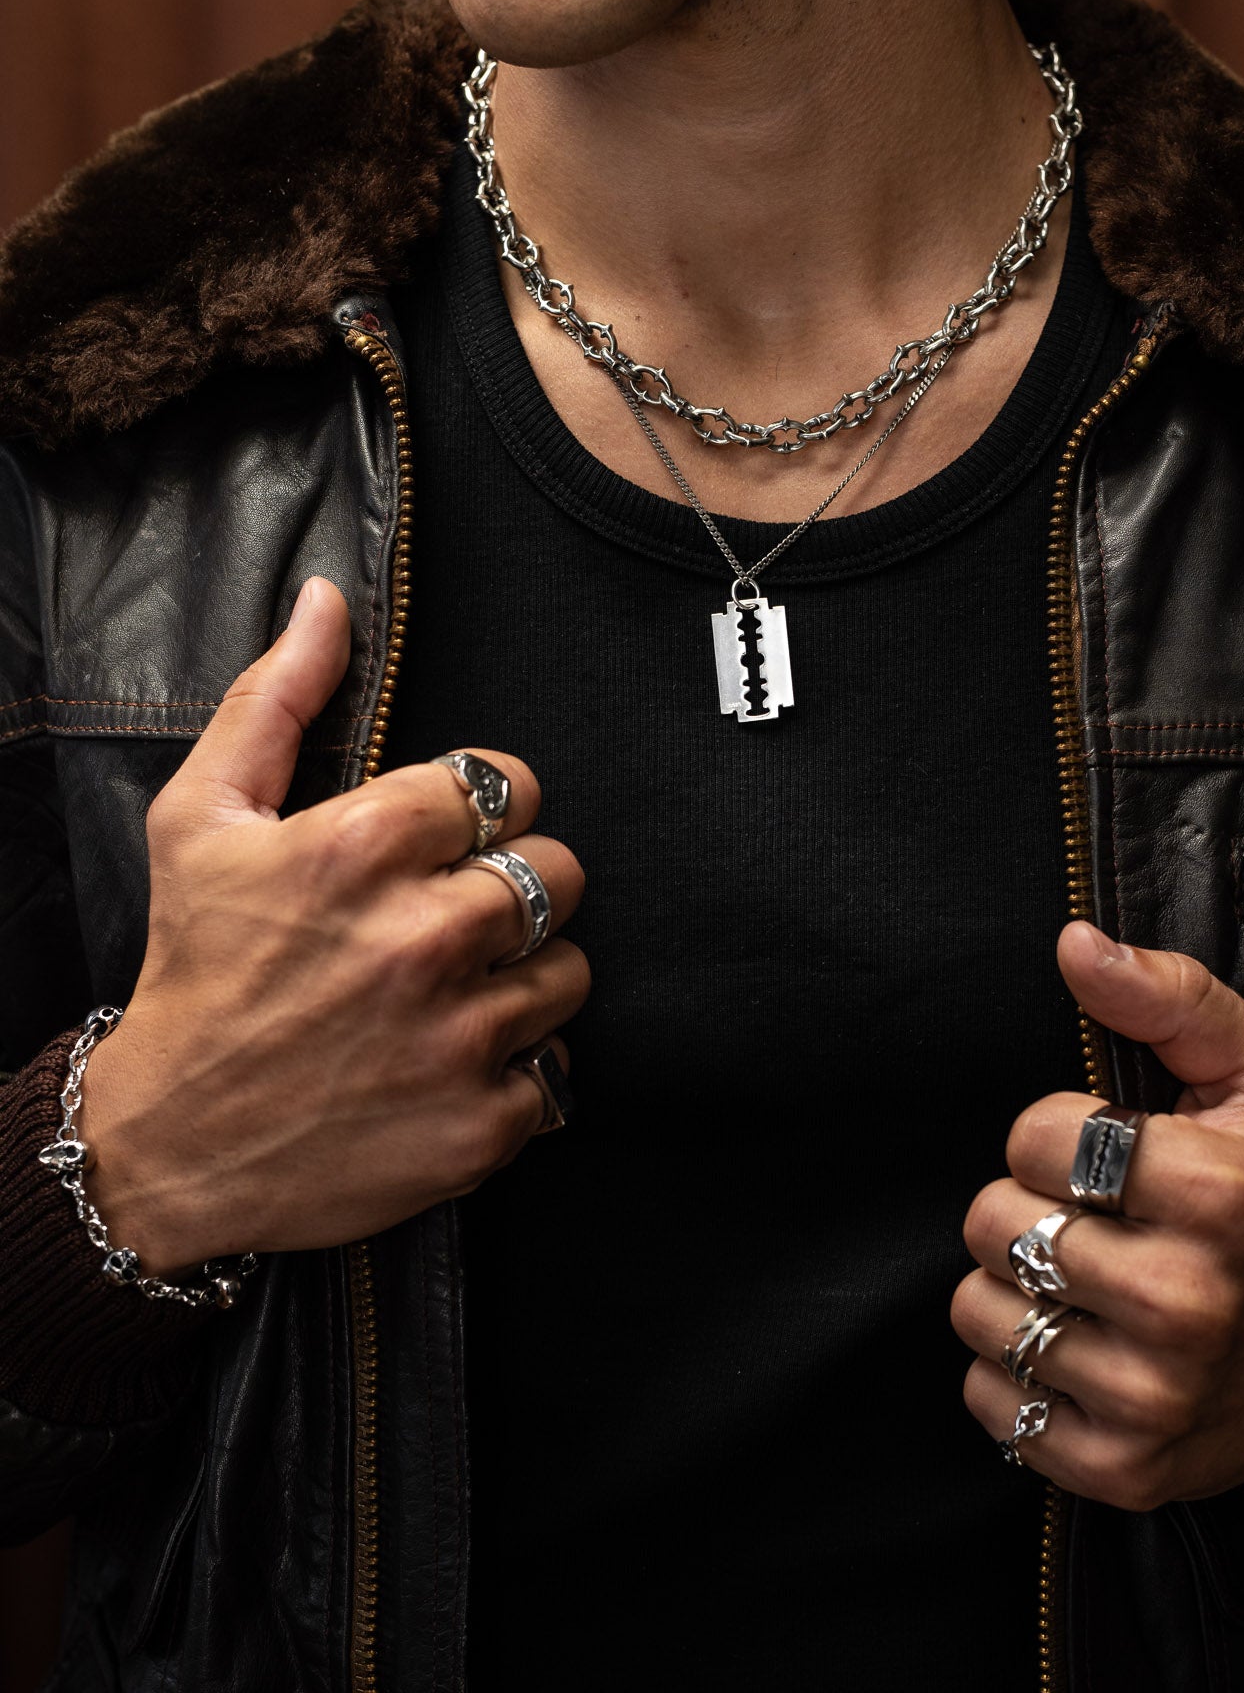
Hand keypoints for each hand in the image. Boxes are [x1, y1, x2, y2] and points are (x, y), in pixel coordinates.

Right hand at [77, 576, 588, 1275]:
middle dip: (512, 889)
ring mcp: (462, 1036)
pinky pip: (557, 1070)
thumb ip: (277, 699)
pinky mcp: (484, 1123)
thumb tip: (328, 599)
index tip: (441, 846)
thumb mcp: (202, 818)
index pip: (508, 786)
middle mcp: (426, 936)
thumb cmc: (193, 969)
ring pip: (571, 970)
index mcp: (365, 846)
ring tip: (448, 997)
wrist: (169, 1147)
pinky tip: (446, 1067)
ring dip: (522, 981)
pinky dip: (512, 1072)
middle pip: (560, 870)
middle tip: (449, 922)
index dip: (478, 814)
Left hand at [952, 923, 1243, 1504]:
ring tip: (1078, 1284)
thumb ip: (1169, 997)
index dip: (1054, 1135)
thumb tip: (1076, 942)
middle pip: (994, 1222)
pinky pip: (989, 1398)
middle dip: (1025, 1208)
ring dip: (1010, 1289)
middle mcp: (1188, 1300)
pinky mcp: (1121, 1467)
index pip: (1036, 1136)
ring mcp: (1154, 1394)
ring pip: (978, 1309)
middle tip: (1089, 1222)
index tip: (1104, 1157)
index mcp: (1221, 1193)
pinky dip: (1011, 1370)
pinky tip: (1076, 1347)